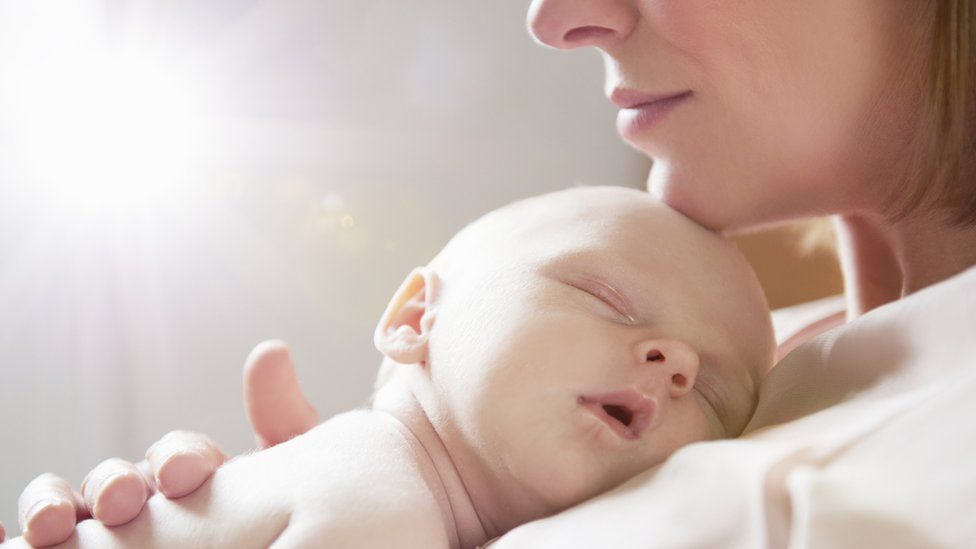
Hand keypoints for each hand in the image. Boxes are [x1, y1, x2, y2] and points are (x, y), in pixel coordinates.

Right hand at [10, 340, 319, 546]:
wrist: (282, 544)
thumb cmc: (284, 511)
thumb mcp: (291, 471)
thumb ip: (283, 421)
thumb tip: (270, 349)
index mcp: (196, 475)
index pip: (178, 456)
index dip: (178, 457)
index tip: (185, 473)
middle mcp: (148, 499)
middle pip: (114, 480)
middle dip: (112, 484)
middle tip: (122, 499)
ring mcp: (112, 530)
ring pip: (67, 509)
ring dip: (53, 506)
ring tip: (54, 524)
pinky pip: (45, 541)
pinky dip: (22, 531)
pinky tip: (13, 535)